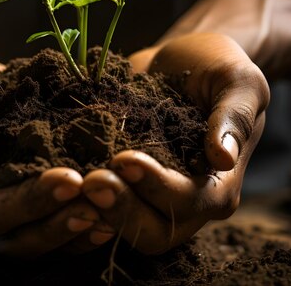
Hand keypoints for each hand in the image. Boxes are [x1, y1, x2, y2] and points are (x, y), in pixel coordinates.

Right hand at [0, 42, 108, 255]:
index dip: (26, 202)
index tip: (70, 177)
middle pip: (16, 239)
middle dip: (60, 221)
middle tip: (102, 198)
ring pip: (39, 240)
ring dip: (78, 228)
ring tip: (118, 208)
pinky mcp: (21, 197)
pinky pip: (52, 222)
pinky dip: (81, 219)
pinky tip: (115, 207)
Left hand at [81, 32, 269, 253]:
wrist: (179, 59)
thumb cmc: (217, 68)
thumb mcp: (237, 82)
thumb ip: (233, 117)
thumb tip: (222, 158)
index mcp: (217, 185)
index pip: (189, 203)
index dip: (156, 187)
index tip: (125, 158)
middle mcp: (182, 200)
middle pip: (152, 231)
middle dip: (120, 210)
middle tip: (89, 181)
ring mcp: (147, 194)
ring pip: (120, 223)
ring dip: (94, 206)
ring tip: (67, 179)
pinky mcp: (119, 180)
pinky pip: (98, 199)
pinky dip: (77, 192)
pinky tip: (52, 170)